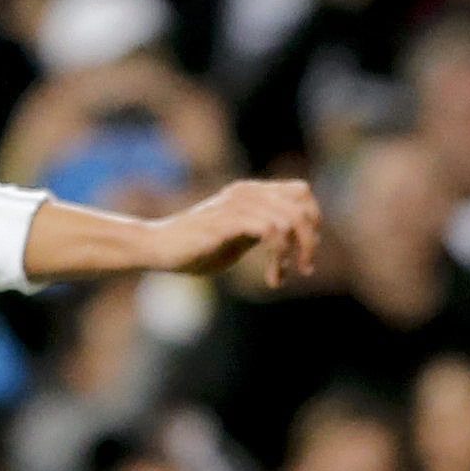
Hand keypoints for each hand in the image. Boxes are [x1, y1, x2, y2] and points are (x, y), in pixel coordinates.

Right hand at [155, 178, 321, 285]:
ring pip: (290, 221)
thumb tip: (293, 235)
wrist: (156, 248)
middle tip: (304, 268)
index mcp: (251, 192)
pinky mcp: (227, 221)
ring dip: (293, 254)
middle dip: (310, 242)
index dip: (313, 220)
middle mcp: (247, 193)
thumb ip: (263, 229)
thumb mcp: (238, 236)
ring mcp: (236, 205)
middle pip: (302, 207)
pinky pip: (271, 231)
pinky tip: (273, 278)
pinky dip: (279, 258)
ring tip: (280, 276)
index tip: (304, 251)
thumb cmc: (195, 247)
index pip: (302, 192)